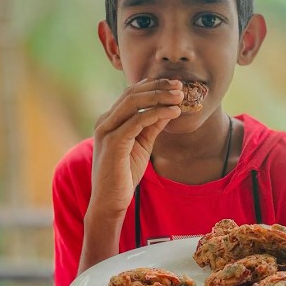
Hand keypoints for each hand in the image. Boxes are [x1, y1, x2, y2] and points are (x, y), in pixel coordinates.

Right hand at [87, 78, 182, 220]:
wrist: (109, 201)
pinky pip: (136, 121)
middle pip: (132, 93)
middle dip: (158, 86)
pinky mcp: (113, 142)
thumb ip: (151, 127)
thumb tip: (168, 110)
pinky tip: (173, 112)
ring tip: (179, 96)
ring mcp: (107, 130)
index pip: (131, 94)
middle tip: (180, 85)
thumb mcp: (142, 146)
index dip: (153, 86)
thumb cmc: (124, 175)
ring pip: (133, 103)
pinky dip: (156, 113)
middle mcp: (105, 121)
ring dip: (159, 96)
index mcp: (110, 120)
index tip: (175, 85)